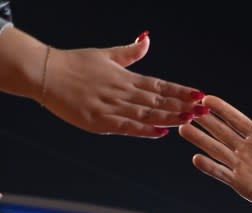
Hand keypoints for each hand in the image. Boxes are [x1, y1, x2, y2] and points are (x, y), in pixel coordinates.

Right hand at [42, 33, 202, 137]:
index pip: (161, 85)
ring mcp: (111, 106)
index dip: (181, 91)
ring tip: (190, 120)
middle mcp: (122, 91)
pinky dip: (144, 129)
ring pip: (146, 113)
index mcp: (126, 77)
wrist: (43, 72)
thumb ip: (129, 52)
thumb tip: (147, 38)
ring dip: (170, 117)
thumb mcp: (105, 55)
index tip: (200, 95)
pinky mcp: (98, 120)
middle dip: (183, 106)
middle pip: (159, 100)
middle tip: (206, 111)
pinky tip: (161, 132)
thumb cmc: (73, 64)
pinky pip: (126, 126)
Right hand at [179, 96, 251, 212]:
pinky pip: (223, 173)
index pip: (238, 120)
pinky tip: (196, 158)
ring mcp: (243, 167)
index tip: (207, 98)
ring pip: (217, 150)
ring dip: (201, 140)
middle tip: (186, 109)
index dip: (223, 110)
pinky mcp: (242, 184)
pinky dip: (210, 167)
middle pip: (222, 132)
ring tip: (183, 129)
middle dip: (205, 121)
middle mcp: (249, 150)